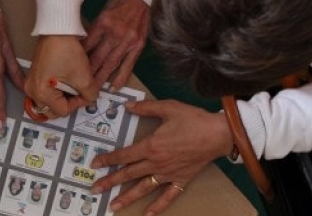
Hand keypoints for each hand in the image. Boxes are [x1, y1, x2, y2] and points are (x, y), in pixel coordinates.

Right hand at [24, 35, 96, 117]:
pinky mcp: (35, 75)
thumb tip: (90, 99)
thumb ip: (89, 94)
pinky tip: (67, 78)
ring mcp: (31, 83)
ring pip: (51, 100)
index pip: (63, 110)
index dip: (78, 103)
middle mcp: (31, 92)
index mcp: (41, 94)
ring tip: (74, 83)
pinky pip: (47, 90)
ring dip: (65, 95)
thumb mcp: (83, 77)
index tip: (87, 91)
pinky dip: (59, 88)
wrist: (57, 30)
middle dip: (70, 101)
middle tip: (80, 90)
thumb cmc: (67, 53)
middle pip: (54, 108)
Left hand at [83, 0, 148, 89]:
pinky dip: (121, 77)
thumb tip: (84, 43)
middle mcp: (115, 34)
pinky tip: (114, 88)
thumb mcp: (103, 9)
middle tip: (77, 86)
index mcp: (103, 23)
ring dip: (101, 78)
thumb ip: (95, 27)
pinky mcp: (138, 45)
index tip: (70, 69)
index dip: (78, 58)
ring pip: (111, 64)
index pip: (88, 45)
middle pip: (98, 57)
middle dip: (87, 73)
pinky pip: (128, 65)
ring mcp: (128, 41)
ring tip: (92, 90)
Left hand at [91, 100, 232, 214]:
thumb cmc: (193, 119)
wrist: (217, 134)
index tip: (95, 164)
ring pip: (143, 188)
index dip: (108, 160)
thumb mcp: (168, 107)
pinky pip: (168, 196)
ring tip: (113, 206)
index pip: (124, 155)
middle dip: (110, 182)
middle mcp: (156, 163)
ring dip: (127, 197)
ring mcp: (168, 174)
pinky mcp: (181, 180)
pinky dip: (158, 207)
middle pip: (128, 174)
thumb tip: (127, 106)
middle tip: (94, 189)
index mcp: (151, 146)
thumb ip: (146, 107)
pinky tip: (148, 215)